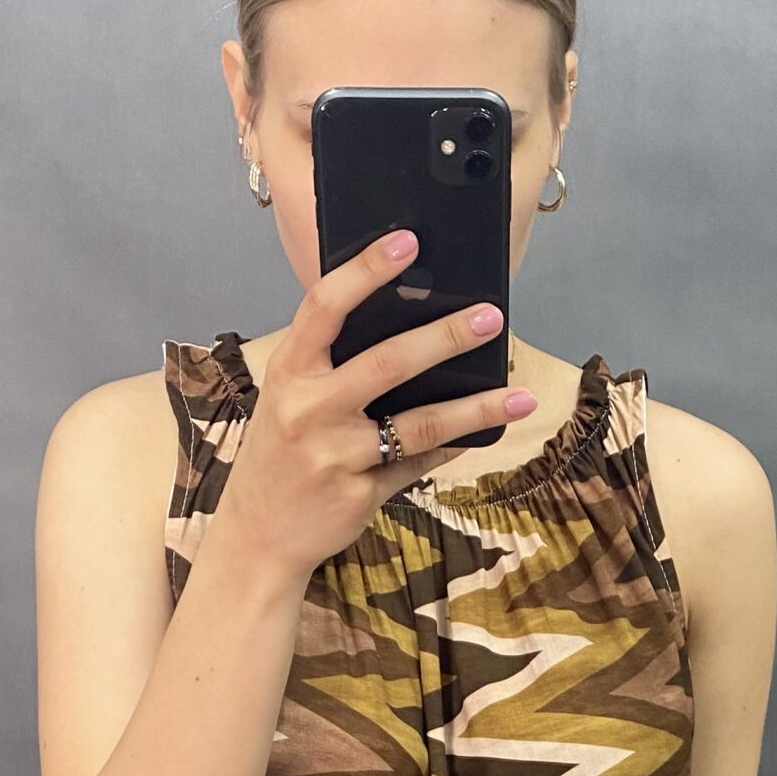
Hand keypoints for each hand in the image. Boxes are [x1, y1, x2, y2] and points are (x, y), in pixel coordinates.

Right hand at [224, 227, 535, 578]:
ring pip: (418, 424)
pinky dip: (452, 447)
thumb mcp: (290, 397)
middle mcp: (309, 409)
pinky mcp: (359, 495)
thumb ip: (332, 362)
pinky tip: (482, 434)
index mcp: (289, 370)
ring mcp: (334, 456)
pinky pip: (418, 464)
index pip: (325, 307)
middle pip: (387, 362)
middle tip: (490, 317)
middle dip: (445, 337)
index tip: (406, 241)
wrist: (257, 533)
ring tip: (519, 395)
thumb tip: (410, 322)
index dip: (365, 271)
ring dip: (475, 408)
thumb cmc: (281, 452)